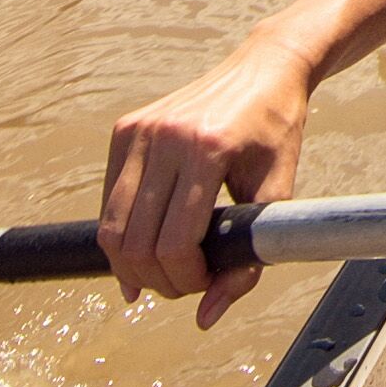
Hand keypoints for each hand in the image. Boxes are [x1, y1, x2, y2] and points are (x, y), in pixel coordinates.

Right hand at [99, 35, 316, 325]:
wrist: (264, 68)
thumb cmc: (276, 133)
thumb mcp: (277, 195)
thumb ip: (246, 261)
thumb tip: (206, 317)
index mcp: (206, 149)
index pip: (175, 243)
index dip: (186, 280)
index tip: (205, 284)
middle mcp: (164, 137)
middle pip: (135, 243)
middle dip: (158, 280)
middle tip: (186, 284)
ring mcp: (138, 130)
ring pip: (111, 228)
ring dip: (132, 265)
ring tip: (166, 270)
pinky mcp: (124, 128)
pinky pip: (108, 202)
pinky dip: (121, 235)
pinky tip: (145, 248)